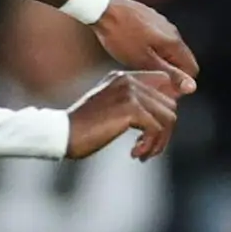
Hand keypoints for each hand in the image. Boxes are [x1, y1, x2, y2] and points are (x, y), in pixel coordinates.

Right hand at [67, 69, 182, 160]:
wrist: (61, 134)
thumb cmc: (82, 127)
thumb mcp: (109, 107)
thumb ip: (132, 103)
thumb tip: (164, 113)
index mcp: (123, 77)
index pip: (163, 82)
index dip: (167, 106)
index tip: (160, 129)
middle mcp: (128, 80)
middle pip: (169, 104)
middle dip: (163, 131)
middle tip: (147, 147)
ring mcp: (130, 93)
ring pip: (168, 117)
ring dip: (159, 141)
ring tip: (142, 153)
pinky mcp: (131, 109)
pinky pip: (157, 129)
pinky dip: (150, 145)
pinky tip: (135, 154)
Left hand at [88, 0, 199, 93]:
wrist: (102, 8)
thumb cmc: (121, 35)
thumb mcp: (144, 60)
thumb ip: (169, 74)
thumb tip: (191, 86)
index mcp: (174, 42)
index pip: (192, 69)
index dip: (181, 83)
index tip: (164, 89)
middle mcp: (172, 30)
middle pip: (181, 59)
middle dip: (169, 72)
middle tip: (148, 79)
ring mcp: (161, 22)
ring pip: (168, 48)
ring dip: (159, 60)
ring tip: (138, 65)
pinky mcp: (149, 17)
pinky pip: (157, 38)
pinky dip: (151, 48)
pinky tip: (133, 50)